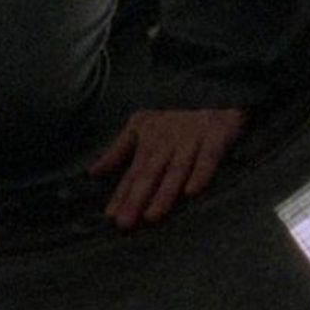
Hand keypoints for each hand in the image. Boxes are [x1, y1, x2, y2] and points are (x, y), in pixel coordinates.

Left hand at [90, 106, 245, 229]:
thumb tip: (93, 172)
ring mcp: (192, 138)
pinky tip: (192, 192)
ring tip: (152, 216)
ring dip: (164, 193)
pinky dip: (201, 173)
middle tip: (125, 223)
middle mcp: (168, 140)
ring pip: (176, 169)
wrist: (214, 85)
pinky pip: (209, 157)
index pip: (133, 172)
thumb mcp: (142, 125)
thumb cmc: (175, 114)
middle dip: (137, 198)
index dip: (122, 194)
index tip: (111, 216)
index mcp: (150, 139)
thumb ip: (118, 150)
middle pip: (151, 173)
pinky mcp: (217, 134)